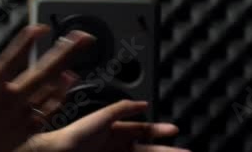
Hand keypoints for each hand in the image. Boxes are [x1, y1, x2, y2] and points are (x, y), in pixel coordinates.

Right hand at [0, 22, 95, 151]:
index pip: (15, 55)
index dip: (30, 38)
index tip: (42, 27)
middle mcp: (10, 100)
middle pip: (44, 70)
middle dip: (66, 51)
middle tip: (83, 37)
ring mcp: (20, 117)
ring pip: (51, 91)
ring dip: (66, 70)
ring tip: (80, 57)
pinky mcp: (24, 131)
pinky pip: (48, 111)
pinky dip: (60, 95)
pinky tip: (67, 83)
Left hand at [30, 100, 188, 151]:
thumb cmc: (76, 135)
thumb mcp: (102, 117)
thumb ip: (122, 109)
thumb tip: (143, 103)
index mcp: (115, 132)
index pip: (143, 131)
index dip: (159, 131)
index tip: (175, 130)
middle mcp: (117, 146)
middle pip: (148, 149)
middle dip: (167, 150)